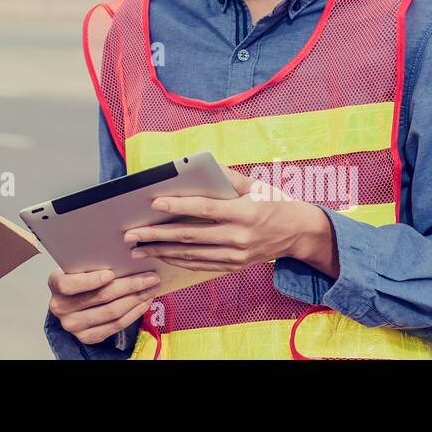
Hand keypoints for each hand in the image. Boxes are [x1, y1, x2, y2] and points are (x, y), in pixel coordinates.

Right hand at [47, 268, 161, 345]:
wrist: (69, 301)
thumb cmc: (77, 277)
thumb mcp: (77, 266)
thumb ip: (90, 263)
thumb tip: (122, 255)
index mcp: (55, 285)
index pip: (69, 285)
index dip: (91, 280)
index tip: (110, 273)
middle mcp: (62, 308)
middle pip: (100, 297)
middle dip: (130, 285)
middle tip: (150, 277)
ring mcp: (74, 325)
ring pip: (112, 312)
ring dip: (136, 299)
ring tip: (150, 288)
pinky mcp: (87, 337)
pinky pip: (115, 326)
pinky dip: (133, 314)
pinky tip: (143, 302)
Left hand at [121, 166, 335, 275]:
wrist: (299, 233)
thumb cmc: (274, 202)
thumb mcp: (254, 184)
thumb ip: (226, 176)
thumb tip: (198, 166)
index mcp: (244, 212)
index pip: (205, 209)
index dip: (178, 207)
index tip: (154, 204)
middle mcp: (239, 237)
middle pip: (191, 236)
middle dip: (157, 236)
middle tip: (132, 234)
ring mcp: (236, 255)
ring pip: (192, 255)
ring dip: (162, 252)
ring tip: (138, 249)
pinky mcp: (234, 266)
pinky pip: (201, 265)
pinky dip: (178, 261)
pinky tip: (161, 256)